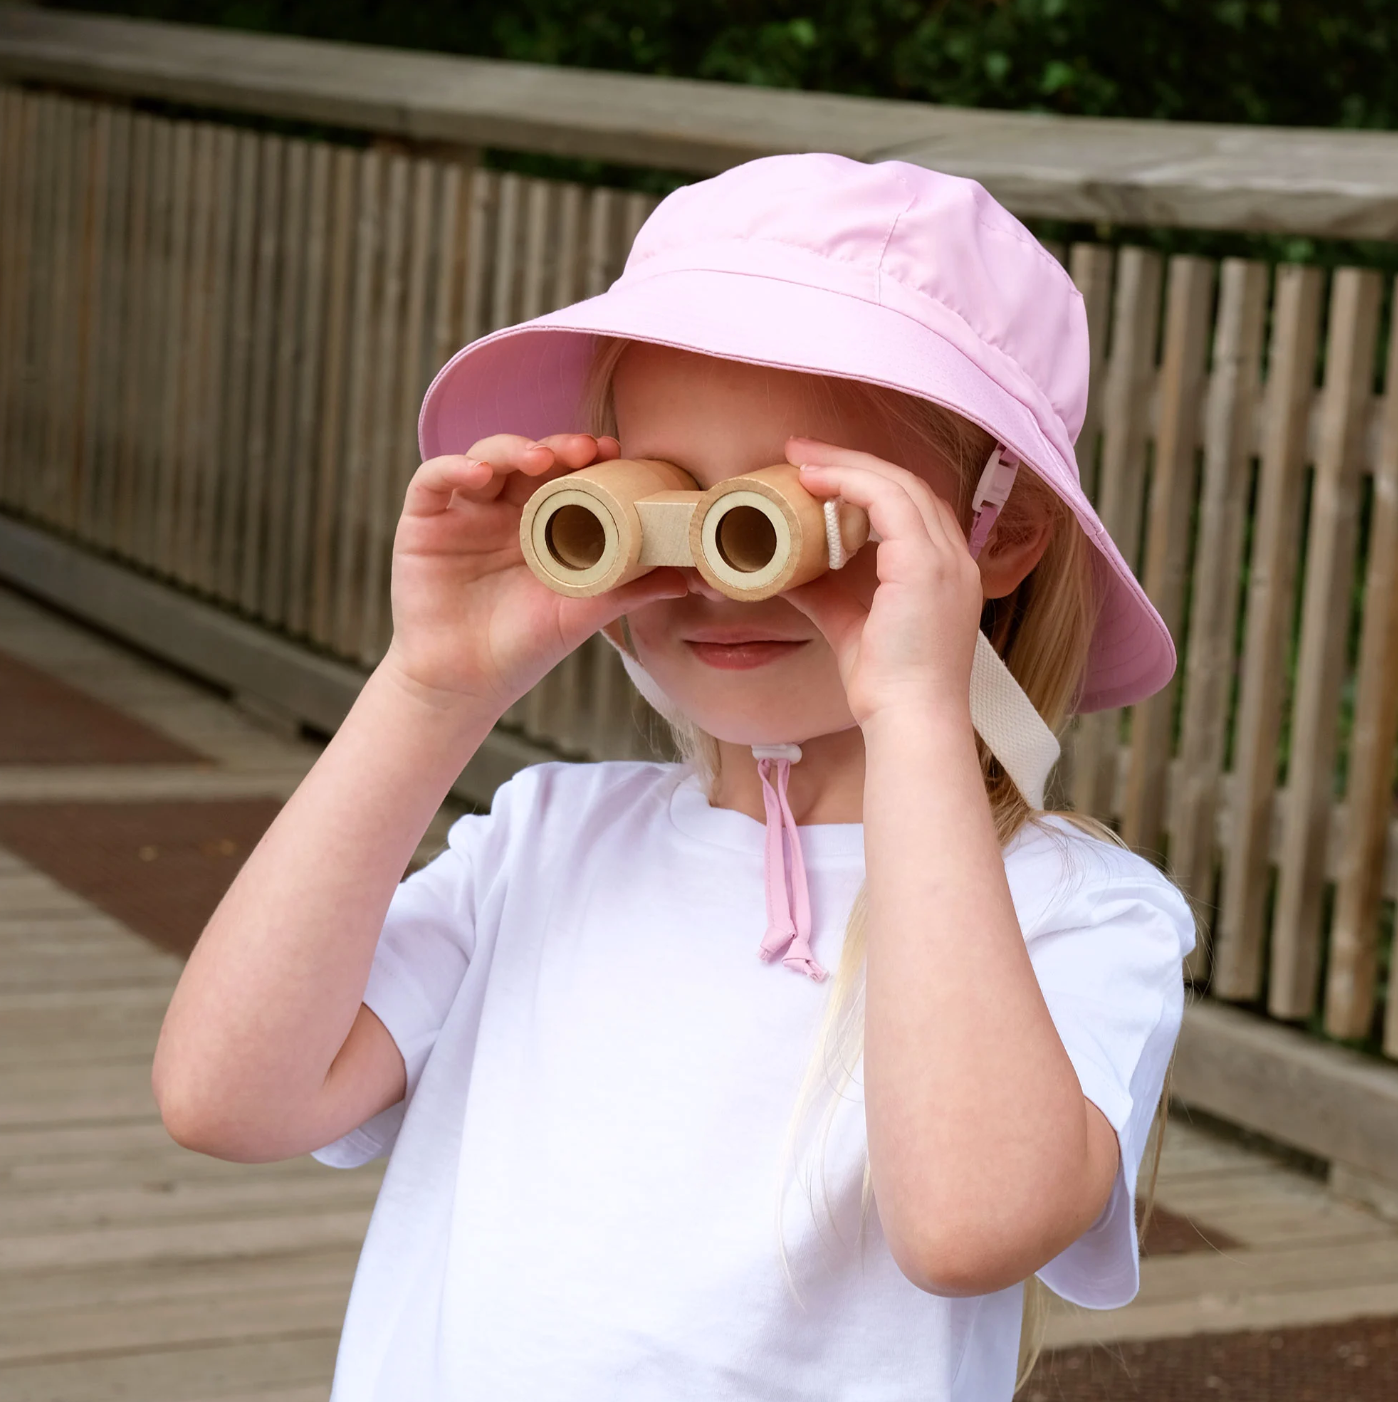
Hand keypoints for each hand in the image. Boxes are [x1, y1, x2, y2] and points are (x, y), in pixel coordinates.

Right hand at [384, 433, 685, 714]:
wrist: (465, 685)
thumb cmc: (524, 648)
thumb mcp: (583, 613)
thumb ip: (632, 590)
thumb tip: (694, 579)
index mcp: (543, 523)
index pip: (566, 474)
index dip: (588, 457)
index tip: (617, 454)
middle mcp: (504, 509)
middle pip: (530, 457)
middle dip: (559, 446)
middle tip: (587, 451)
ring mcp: (463, 512)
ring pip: (486, 456)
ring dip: (512, 448)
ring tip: (539, 460)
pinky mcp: (423, 521)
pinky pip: (433, 480)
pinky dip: (453, 467)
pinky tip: (478, 474)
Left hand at [781, 437, 982, 726]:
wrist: (910, 719)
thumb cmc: (888, 687)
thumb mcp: (850, 628)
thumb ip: (825, 597)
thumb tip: (785, 575)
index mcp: (944, 573)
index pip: (912, 507)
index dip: (867, 483)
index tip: (818, 474)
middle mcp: (953, 559)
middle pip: (907, 486)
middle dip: (852, 462)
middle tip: (801, 451)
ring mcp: (944, 559)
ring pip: (898, 485)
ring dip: (846, 464)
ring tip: (801, 457)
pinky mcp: (924, 565)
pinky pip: (889, 501)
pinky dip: (851, 483)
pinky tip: (816, 480)